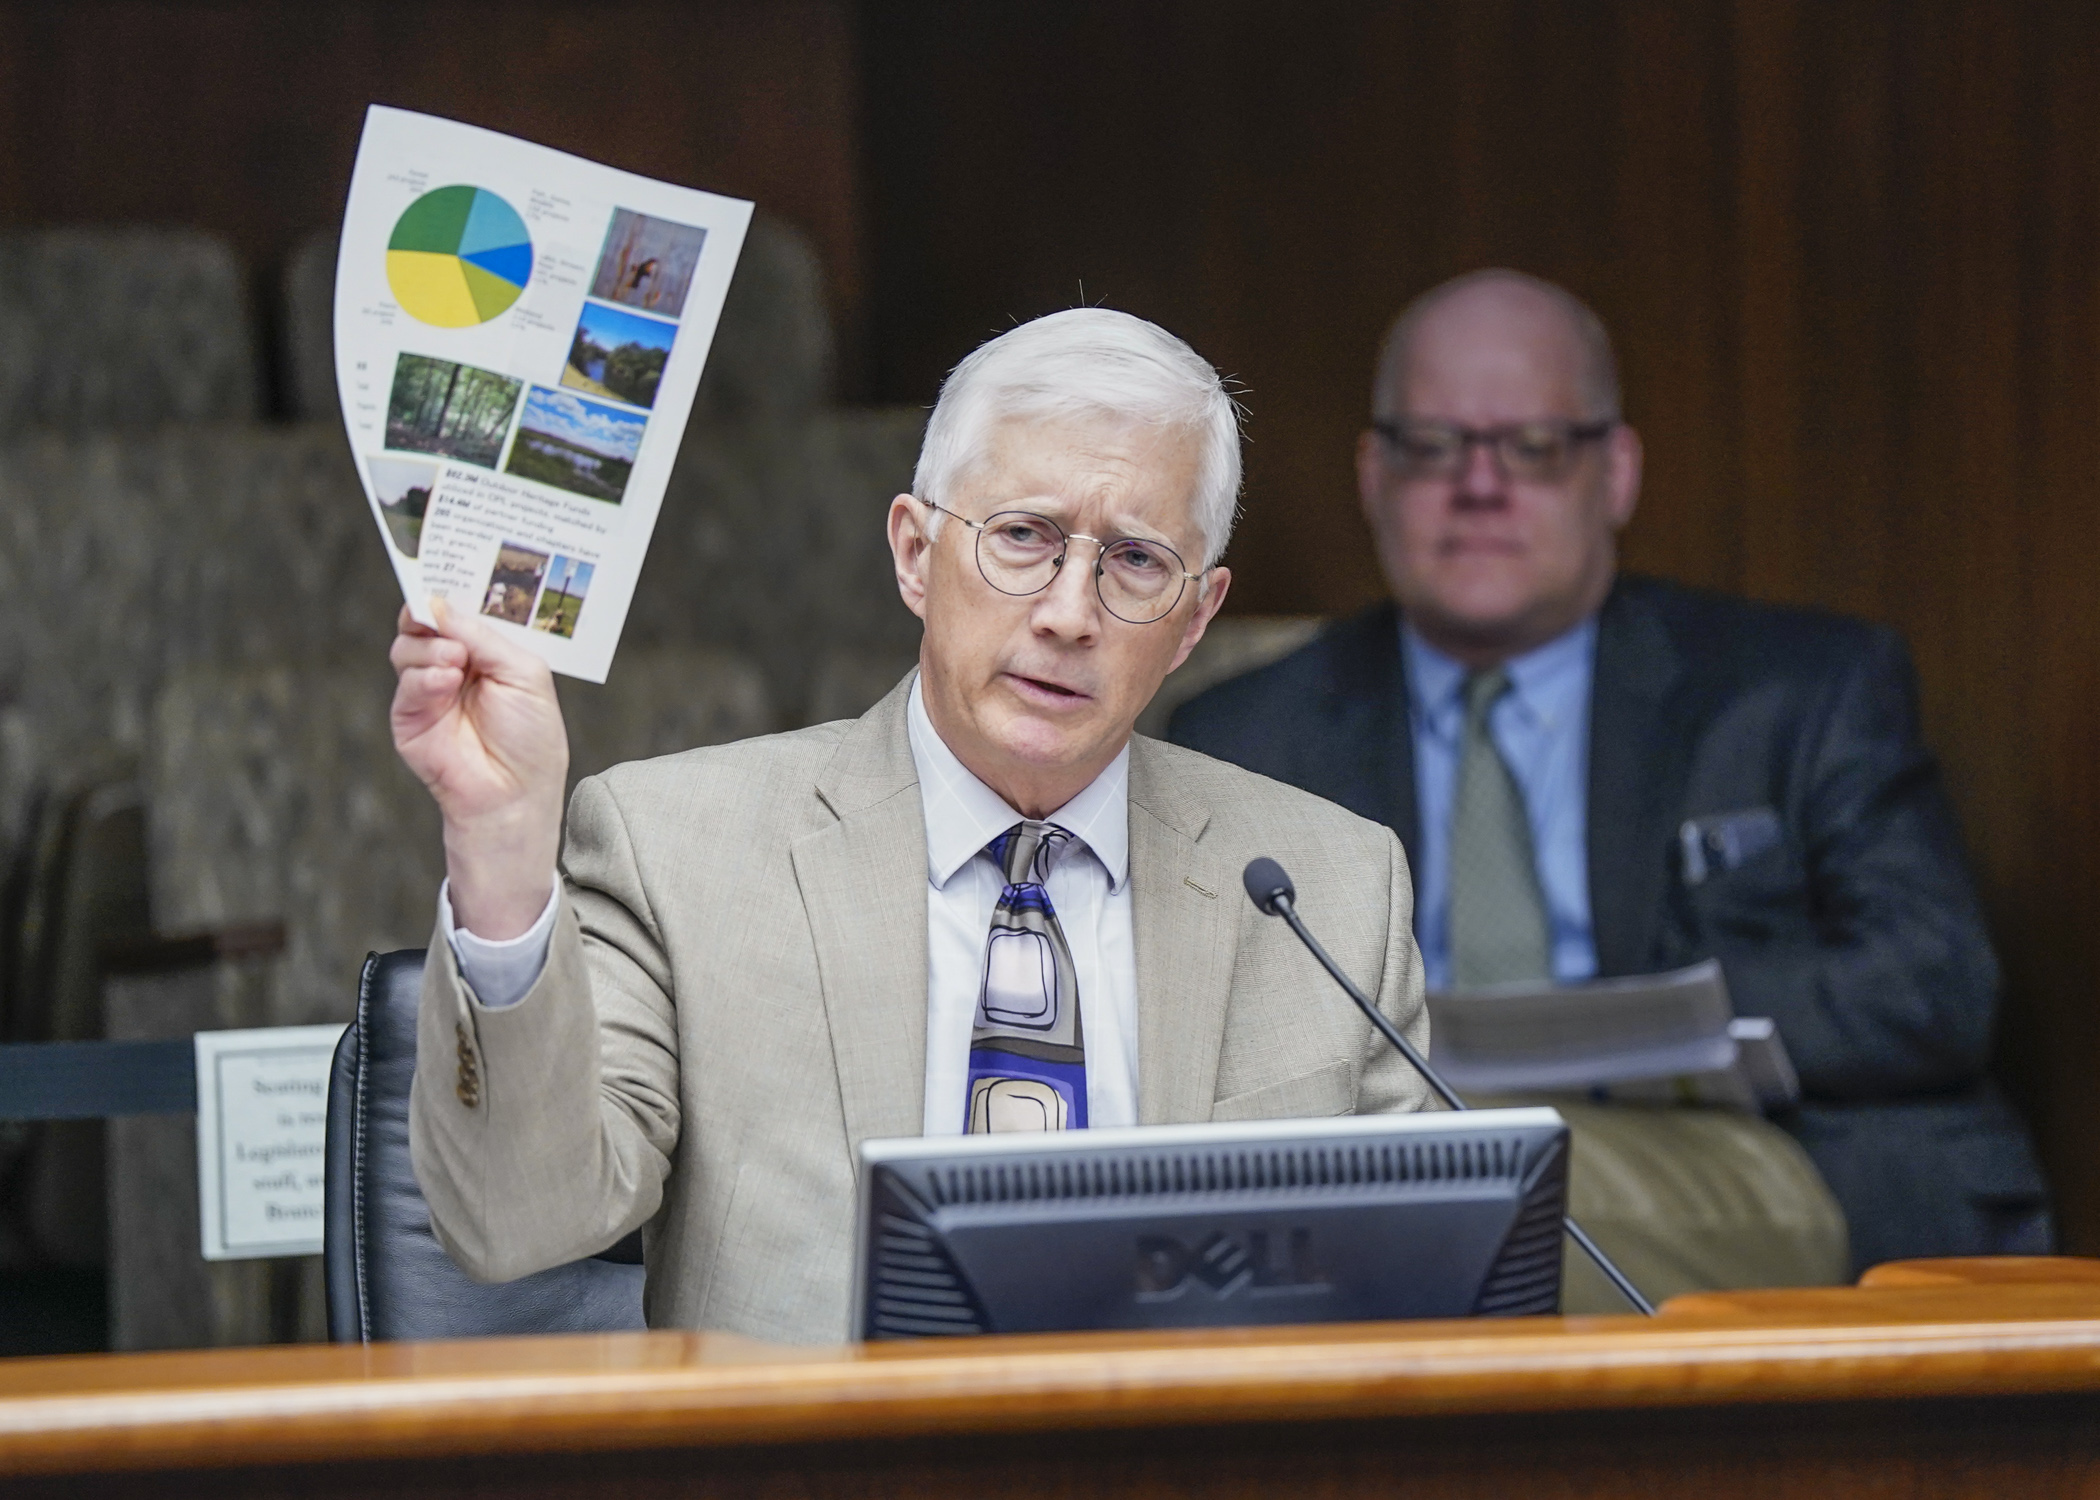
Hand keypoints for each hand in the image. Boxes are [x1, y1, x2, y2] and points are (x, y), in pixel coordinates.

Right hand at [390, 598, 567, 938]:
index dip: (451, 589)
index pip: (461, 609)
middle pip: (425, 619)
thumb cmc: (531, 737)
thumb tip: (439, 605)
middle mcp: (457, 663)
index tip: (443, 562)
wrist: (513, 793)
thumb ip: (483, 635)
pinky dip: (424, 676)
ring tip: (457, 664)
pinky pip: (405, 680)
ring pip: (409, 644)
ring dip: (431, 647)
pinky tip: (445, 682)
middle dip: (430, 611)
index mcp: (488, 649)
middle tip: (438, 614)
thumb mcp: (523, 673)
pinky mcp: (410, 714)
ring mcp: (430, 688)